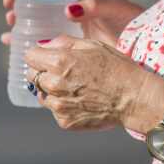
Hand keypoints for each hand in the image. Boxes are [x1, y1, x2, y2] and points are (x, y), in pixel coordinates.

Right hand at [0, 0, 144, 47]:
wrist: (141, 43)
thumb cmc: (130, 19)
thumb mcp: (113, 8)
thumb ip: (94, 6)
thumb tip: (68, 10)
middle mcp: (73, 5)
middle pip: (41, 2)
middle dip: (22, 6)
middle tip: (10, 14)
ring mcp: (71, 24)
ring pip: (40, 21)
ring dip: (23, 24)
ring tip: (9, 31)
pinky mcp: (71, 41)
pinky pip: (46, 39)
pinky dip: (30, 41)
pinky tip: (14, 46)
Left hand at [23, 35, 163, 132]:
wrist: (134, 98)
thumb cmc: (118, 68)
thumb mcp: (93, 45)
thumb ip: (64, 42)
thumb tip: (44, 44)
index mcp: (60, 62)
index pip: (30, 56)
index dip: (40, 54)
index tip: (49, 56)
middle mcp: (54, 85)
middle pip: (32, 76)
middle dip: (44, 71)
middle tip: (65, 71)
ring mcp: (58, 106)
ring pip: (42, 94)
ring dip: (53, 89)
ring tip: (76, 86)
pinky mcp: (64, 121)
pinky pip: (55, 110)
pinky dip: (63, 104)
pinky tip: (82, 99)